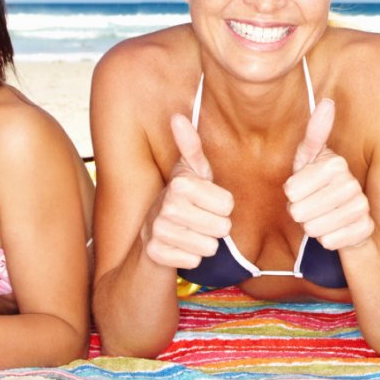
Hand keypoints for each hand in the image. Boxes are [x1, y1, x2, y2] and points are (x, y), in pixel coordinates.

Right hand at [143, 114, 234, 269]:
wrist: (150, 235)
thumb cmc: (181, 199)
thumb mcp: (191, 171)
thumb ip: (191, 146)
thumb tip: (177, 116)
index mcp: (181, 183)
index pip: (228, 205)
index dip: (222, 206)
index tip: (205, 202)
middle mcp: (167, 206)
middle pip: (223, 227)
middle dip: (215, 227)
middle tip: (198, 220)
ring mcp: (159, 231)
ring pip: (210, 247)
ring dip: (204, 243)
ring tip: (189, 232)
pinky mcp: (157, 254)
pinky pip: (195, 262)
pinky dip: (191, 258)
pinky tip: (179, 247)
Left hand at [284, 100, 374, 250]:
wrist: (349, 216)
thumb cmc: (320, 185)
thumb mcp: (310, 159)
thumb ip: (314, 133)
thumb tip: (327, 102)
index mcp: (336, 165)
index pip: (291, 191)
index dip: (291, 194)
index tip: (302, 189)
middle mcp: (352, 184)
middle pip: (300, 211)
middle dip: (300, 212)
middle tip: (311, 205)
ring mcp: (361, 207)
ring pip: (314, 229)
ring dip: (312, 226)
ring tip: (321, 216)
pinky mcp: (365, 229)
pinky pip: (329, 242)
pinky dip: (326, 239)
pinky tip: (334, 229)